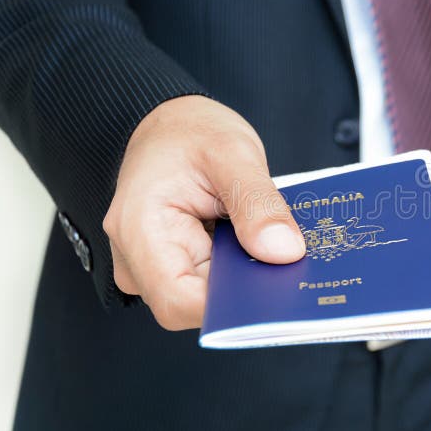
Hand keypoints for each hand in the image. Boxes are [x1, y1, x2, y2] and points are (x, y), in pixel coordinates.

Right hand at [102, 95, 305, 330]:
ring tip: (279, 247)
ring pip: (208, 298)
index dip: (230, 306)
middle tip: (292, 264)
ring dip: (246, 278)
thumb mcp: (232, 153)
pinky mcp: (177, 266)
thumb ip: (258, 204)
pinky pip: (213, 283)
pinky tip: (266, 248)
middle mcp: (138, 259)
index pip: (179, 300)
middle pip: (197, 305)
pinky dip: (241, 269)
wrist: (172, 124)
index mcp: (139, 230)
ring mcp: (154, 267)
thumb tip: (284, 253)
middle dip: (246, 290)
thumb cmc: (190, 131)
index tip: (276, 288)